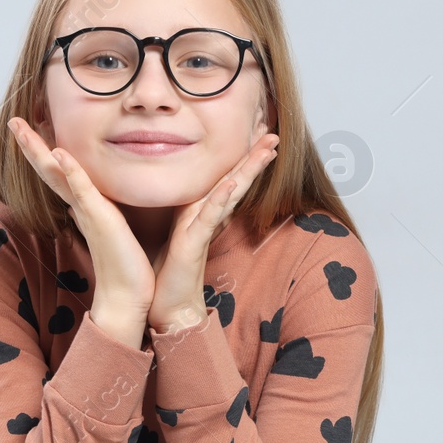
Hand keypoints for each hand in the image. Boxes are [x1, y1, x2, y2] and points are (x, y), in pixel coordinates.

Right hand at [6, 117, 154, 335]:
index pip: (60, 175)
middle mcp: (81, 207)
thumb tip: (86, 206)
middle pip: (49, 169)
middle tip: (14, 121)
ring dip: (38, 149)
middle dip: (30, 145)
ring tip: (21, 127)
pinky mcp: (99, 218)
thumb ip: (100, 215)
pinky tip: (58, 153)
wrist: (127, 299)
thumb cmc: (126, 269)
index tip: (33, 131)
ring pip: (56, 173)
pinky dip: (69, 170)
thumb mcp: (115, 231)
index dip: (44, 153)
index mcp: (85, 208)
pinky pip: (81, 189)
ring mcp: (87, 211)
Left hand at [147, 133, 278, 334]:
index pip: (225, 179)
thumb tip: (176, 193)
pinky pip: (210, 218)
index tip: (255, 133)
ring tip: (267, 149)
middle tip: (275, 133)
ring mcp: (203, 231)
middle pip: (236, 181)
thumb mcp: (172, 234)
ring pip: (230, 193)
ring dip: (248, 170)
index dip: (241, 157)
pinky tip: (232, 183)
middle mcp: (207, 219)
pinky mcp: (194, 245)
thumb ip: (180, 214)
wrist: (168, 309)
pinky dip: (222, 200)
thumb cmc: (168, 274)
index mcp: (201, 213)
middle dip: (255, 157)